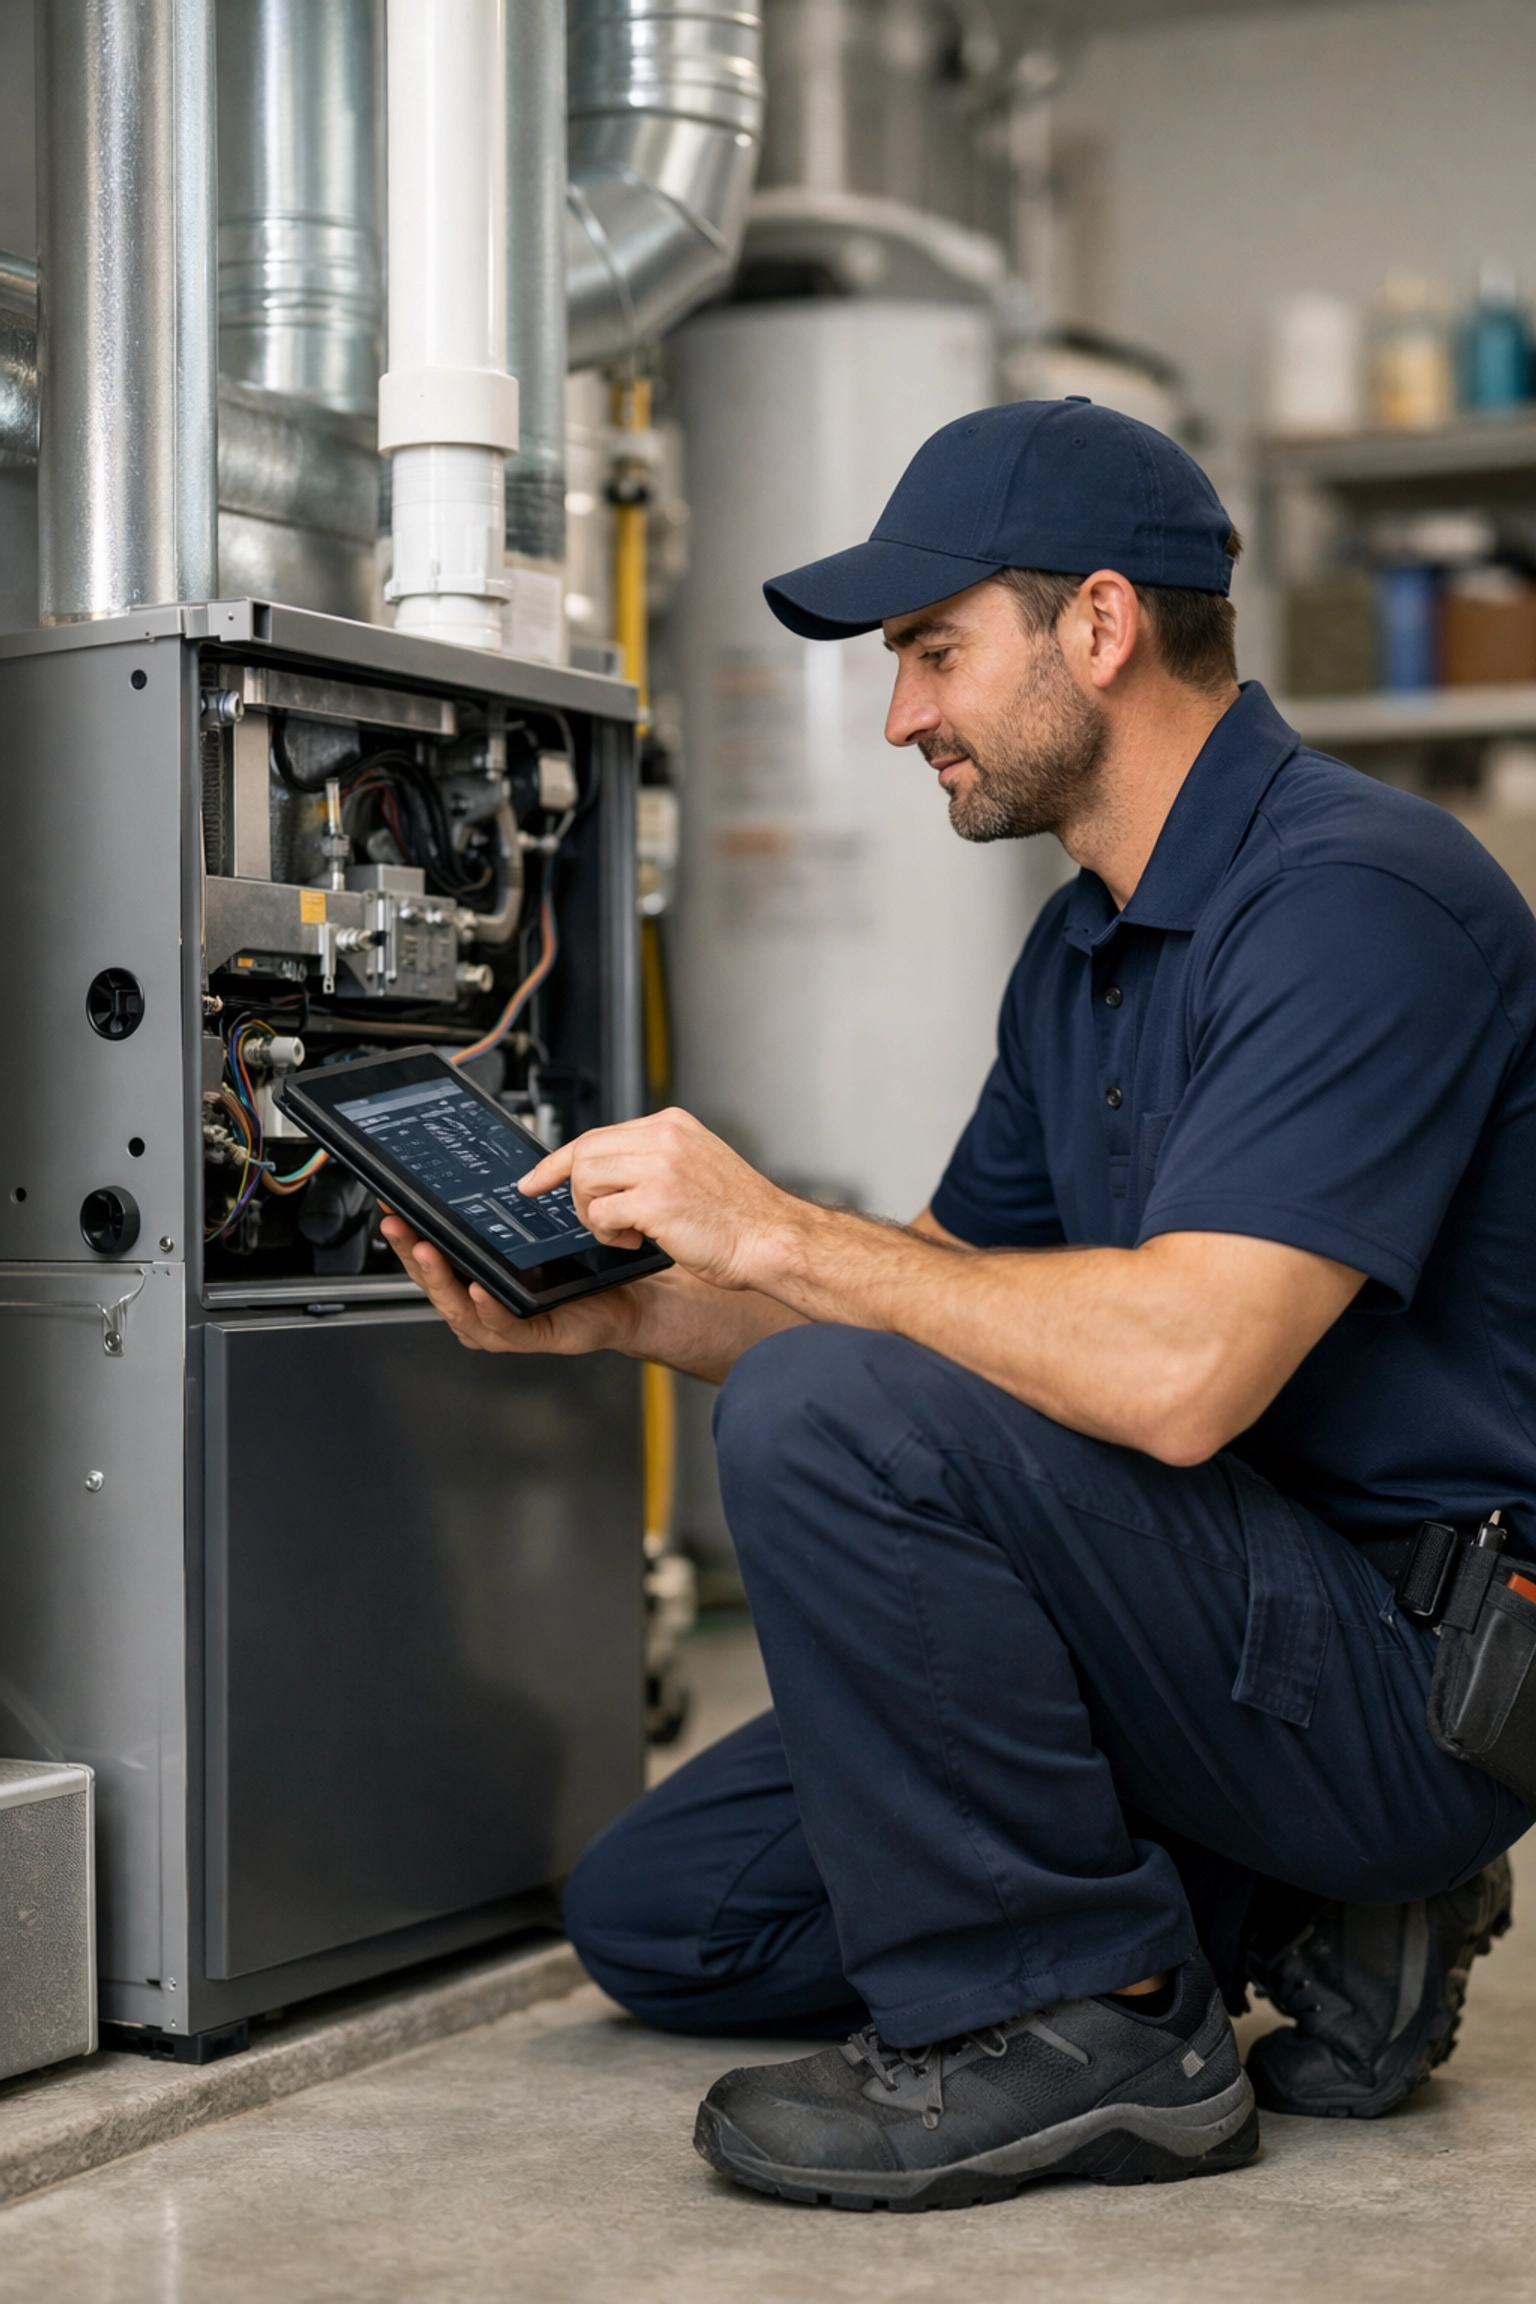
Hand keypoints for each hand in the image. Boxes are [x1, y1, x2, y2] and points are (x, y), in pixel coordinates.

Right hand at [380, 1212, 644, 1354]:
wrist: (625, 1299)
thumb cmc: (575, 1273)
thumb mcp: (530, 1239)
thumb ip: (500, 1219)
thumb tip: (474, 1177)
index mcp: (473, 1279)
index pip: (431, 1256)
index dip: (408, 1234)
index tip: (391, 1208)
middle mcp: (479, 1304)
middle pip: (434, 1282)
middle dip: (411, 1252)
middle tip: (397, 1226)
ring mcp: (499, 1324)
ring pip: (458, 1307)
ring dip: (440, 1278)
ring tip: (429, 1252)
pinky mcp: (528, 1336)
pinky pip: (501, 1326)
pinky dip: (486, 1308)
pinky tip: (477, 1289)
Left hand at [520, 1108, 802, 1291]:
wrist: (773, 1240)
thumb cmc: (741, 1217)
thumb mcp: (697, 1166)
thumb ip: (656, 1160)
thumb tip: (609, 1172)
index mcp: (672, 1125)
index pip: (598, 1134)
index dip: (558, 1160)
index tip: (534, 1180)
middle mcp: (664, 1137)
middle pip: (583, 1152)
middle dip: (576, 1193)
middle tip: (595, 1220)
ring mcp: (660, 1166)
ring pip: (585, 1179)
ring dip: (593, 1214)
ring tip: (623, 1231)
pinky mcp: (657, 1200)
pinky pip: (601, 1213)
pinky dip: (608, 1234)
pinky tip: (635, 1241)